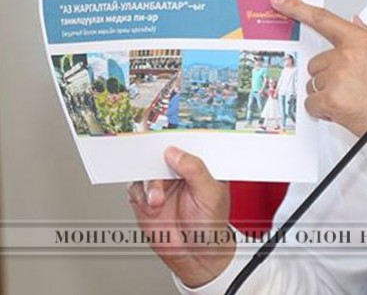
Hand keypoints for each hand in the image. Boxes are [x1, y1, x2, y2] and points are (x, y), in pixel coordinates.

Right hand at [128, 147, 232, 287]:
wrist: (195, 255)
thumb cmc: (210, 226)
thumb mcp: (211, 194)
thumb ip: (195, 170)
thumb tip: (175, 151)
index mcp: (200, 165)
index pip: (187, 143)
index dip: (176, 135)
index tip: (165, 133)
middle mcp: (179, 172)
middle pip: (161, 153)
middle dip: (155, 158)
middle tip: (152, 162)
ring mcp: (161, 184)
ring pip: (146, 170)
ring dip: (149, 183)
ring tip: (157, 200)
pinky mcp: (145, 198)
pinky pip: (135, 188)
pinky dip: (140, 195)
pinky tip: (151, 206)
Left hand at [272, 0, 366, 162]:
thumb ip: (366, 36)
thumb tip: (352, 21)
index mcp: (360, 40)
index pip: (322, 19)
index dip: (297, 9)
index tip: (279, 2)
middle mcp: (346, 56)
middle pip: (316, 63)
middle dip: (328, 76)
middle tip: (352, 88)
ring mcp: (337, 78)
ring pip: (314, 85)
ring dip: (326, 94)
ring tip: (353, 101)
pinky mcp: (331, 100)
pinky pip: (313, 104)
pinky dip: (324, 111)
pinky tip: (345, 112)